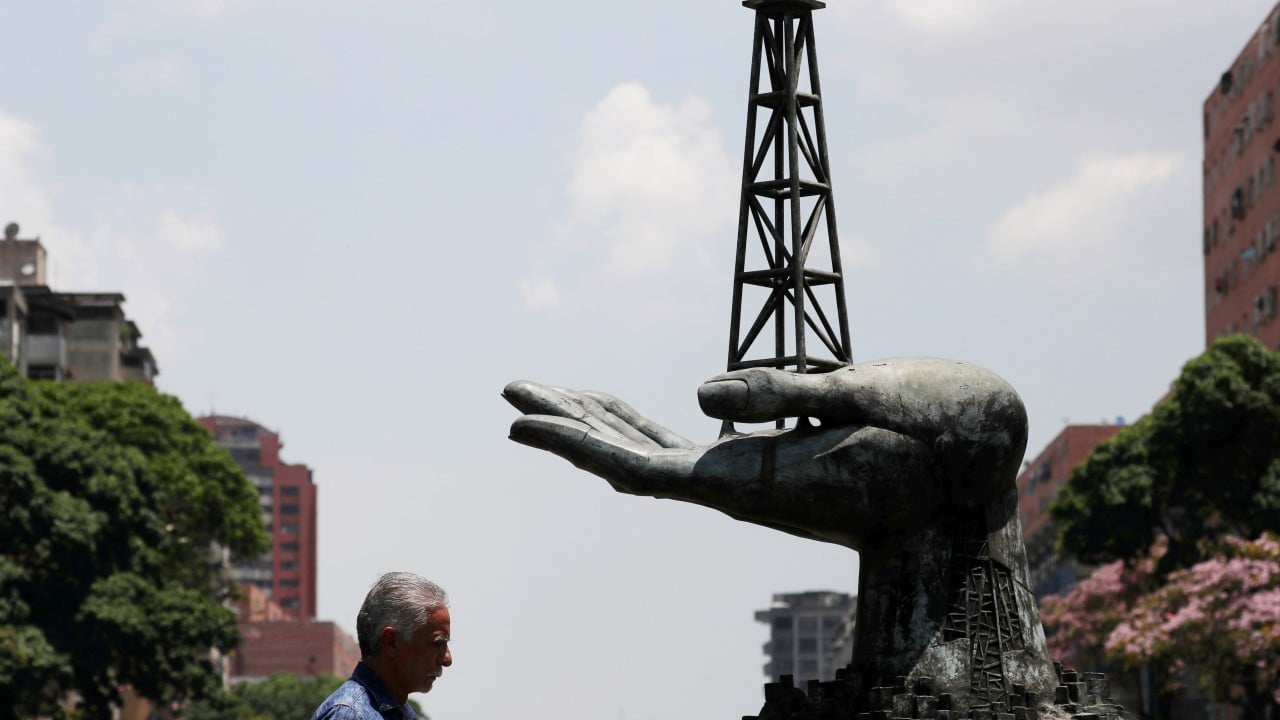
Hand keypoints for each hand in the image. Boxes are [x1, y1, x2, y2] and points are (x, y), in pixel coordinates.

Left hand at [504, 358, 1026, 549]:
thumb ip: (782, 398)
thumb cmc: (940, 433)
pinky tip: (631, 412)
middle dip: (568, 425)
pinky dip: (649, 426)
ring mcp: (754, 481)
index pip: (637, 467)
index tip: (514, 419)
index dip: (572, 444)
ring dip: (602, 422)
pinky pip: (692, 446)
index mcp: (753, 481)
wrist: (984, 478)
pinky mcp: (772, 466)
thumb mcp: (870, 401)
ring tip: (551, 394)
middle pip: (630, 460)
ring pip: (657, 453)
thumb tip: (696, 392)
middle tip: (510, 387)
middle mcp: (741, 488)